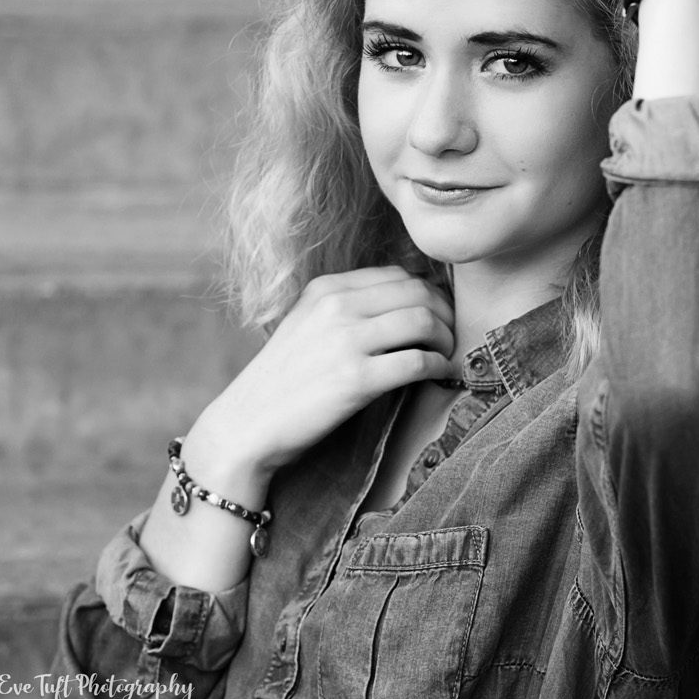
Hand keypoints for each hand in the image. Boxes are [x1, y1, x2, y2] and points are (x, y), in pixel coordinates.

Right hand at [182, 267, 453, 483]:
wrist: (248, 424)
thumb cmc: (282, 381)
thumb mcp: (305, 325)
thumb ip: (345, 308)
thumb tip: (404, 304)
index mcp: (326, 288)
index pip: (398, 274)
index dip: (428, 293)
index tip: (438, 314)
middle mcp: (336, 306)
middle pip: (418, 293)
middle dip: (445, 314)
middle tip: (451, 337)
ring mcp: (346, 341)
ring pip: (424, 322)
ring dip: (446, 339)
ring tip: (446, 356)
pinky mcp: (356, 379)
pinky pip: (418, 361)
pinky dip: (440, 367)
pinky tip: (440, 375)